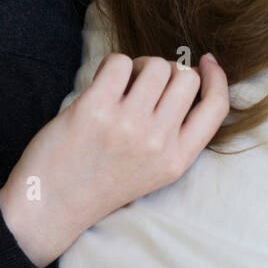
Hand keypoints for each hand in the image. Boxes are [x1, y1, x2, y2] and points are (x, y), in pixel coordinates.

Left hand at [0, 52, 229, 267]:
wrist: (50, 206)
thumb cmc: (100, 182)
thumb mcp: (154, 170)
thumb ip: (174, 133)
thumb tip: (188, 78)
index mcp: (176, 160)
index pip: (216, 108)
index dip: (217, 78)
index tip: (206, 62)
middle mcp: (157, 142)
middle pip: (185, 78)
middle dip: (169, 71)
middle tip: (146, 83)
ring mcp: (127, 124)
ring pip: (156, 65)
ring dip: (140, 65)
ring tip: (123, 84)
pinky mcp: (95, 108)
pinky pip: (119, 62)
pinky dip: (113, 65)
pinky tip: (102, 84)